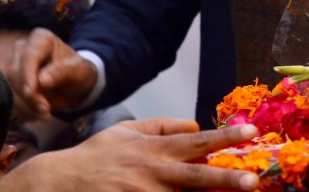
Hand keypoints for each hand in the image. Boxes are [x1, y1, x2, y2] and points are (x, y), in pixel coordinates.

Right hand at [0, 119, 260, 191]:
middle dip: (226, 179)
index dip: (226, 136)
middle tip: (253, 181)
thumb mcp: (126, 131)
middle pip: (196, 176)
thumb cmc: (94, 156)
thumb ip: (162, 126)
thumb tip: (195, 125)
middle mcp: (152, 173)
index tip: (253, 133)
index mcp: (154, 149)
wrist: (54, 183)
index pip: (197, 140)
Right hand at [8, 27, 97, 119]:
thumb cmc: (78, 72)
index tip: (31, 92)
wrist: (75, 84)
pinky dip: (23, 110)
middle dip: (29, 94)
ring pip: (9, 88)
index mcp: (41, 39)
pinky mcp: (11, 83)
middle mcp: (23, 49)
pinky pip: (10, 98)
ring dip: (26, 105)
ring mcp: (14, 66)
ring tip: (45, 114)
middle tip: (45, 109)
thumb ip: (61, 73)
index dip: (27, 74)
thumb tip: (41, 81)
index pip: (29, 56)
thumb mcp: (77, 71)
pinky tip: (38, 115)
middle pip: (16, 73)